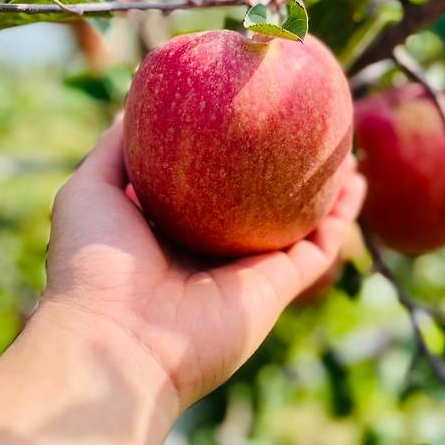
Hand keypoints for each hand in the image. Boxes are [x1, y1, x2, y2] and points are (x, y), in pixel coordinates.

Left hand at [45, 119, 364, 411]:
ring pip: (299, 220)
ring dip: (323, 187)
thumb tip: (135, 104)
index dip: (232, 148)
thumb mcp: (90, 190)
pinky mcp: (276, 288)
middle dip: (284, 166)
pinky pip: (319, 246)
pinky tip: (354, 181)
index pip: (212, 181)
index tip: (250, 110)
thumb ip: (115, 149)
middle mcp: (215, 247)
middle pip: (261, 198)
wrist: (116, 340)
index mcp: (173, 227)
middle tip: (306, 124)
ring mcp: (248, 269)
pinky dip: (341, 216)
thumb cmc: (93, 263)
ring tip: (343, 147)